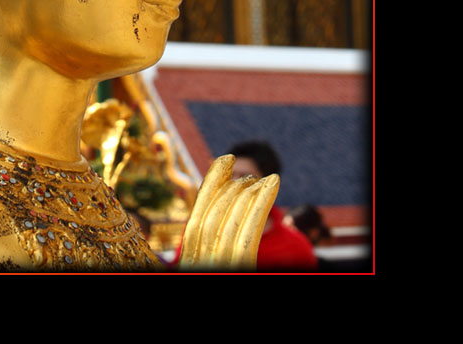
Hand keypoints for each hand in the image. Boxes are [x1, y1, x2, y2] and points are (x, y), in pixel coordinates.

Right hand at [178, 155, 278, 269]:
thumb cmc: (223, 301)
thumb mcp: (212, 266)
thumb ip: (213, 253)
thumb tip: (220, 226)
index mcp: (189, 262)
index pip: (197, 220)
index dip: (211, 185)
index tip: (225, 160)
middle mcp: (199, 261)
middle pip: (213, 217)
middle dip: (231, 188)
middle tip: (252, 175)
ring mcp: (216, 263)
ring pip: (231, 221)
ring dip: (250, 193)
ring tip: (267, 179)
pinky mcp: (238, 266)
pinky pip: (250, 232)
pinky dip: (261, 202)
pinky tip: (273, 183)